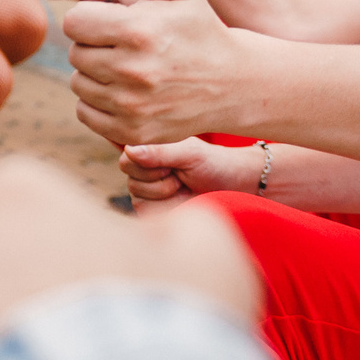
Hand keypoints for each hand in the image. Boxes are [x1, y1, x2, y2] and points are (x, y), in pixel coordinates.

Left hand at [61, 0, 246, 145]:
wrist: (233, 83)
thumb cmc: (201, 29)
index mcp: (138, 30)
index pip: (74, 22)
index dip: (91, 18)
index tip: (114, 21)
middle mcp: (131, 71)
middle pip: (74, 53)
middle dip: (94, 45)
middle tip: (124, 45)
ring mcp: (131, 106)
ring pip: (78, 84)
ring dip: (94, 74)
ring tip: (126, 67)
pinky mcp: (131, 133)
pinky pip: (85, 113)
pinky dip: (97, 103)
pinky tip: (124, 91)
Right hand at [118, 137, 262, 212]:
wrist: (233, 187)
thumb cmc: (213, 164)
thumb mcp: (190, 153)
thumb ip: (159, 152)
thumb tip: (129, 150)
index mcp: (148, 148)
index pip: (126, 158)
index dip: (148, 165)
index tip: (171, 164)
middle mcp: (143, 168)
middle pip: (131, 179)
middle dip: (159, 180)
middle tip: (181, 175)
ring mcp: (146, 190)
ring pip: (138, 197)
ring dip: (166, 193)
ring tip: (183, 185)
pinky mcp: (153, 209)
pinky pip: (147, 211)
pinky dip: (168, 206)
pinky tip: (182, 199)